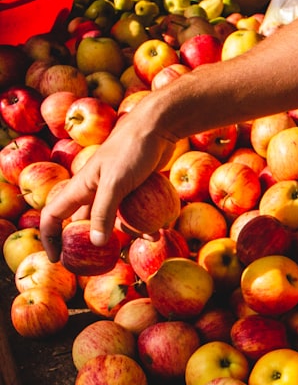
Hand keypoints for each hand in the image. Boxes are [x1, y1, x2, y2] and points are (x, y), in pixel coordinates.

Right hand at [39, 105, 177, 262]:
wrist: (158, 126)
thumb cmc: (133, 150)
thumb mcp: (116, 183)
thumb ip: (104, 212)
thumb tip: (96, 242)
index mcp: (80, 186)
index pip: (54, 215)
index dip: (51, 237)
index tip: (58, 259)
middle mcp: (93, 188)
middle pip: (88, 221)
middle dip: (97, 241)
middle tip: (109, 258)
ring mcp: (114, 187)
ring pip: (115, 218)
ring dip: (130, 230)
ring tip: (153, 237)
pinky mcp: (133, 185)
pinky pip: (133, 209)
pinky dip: (143, 219)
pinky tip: (160, 227)